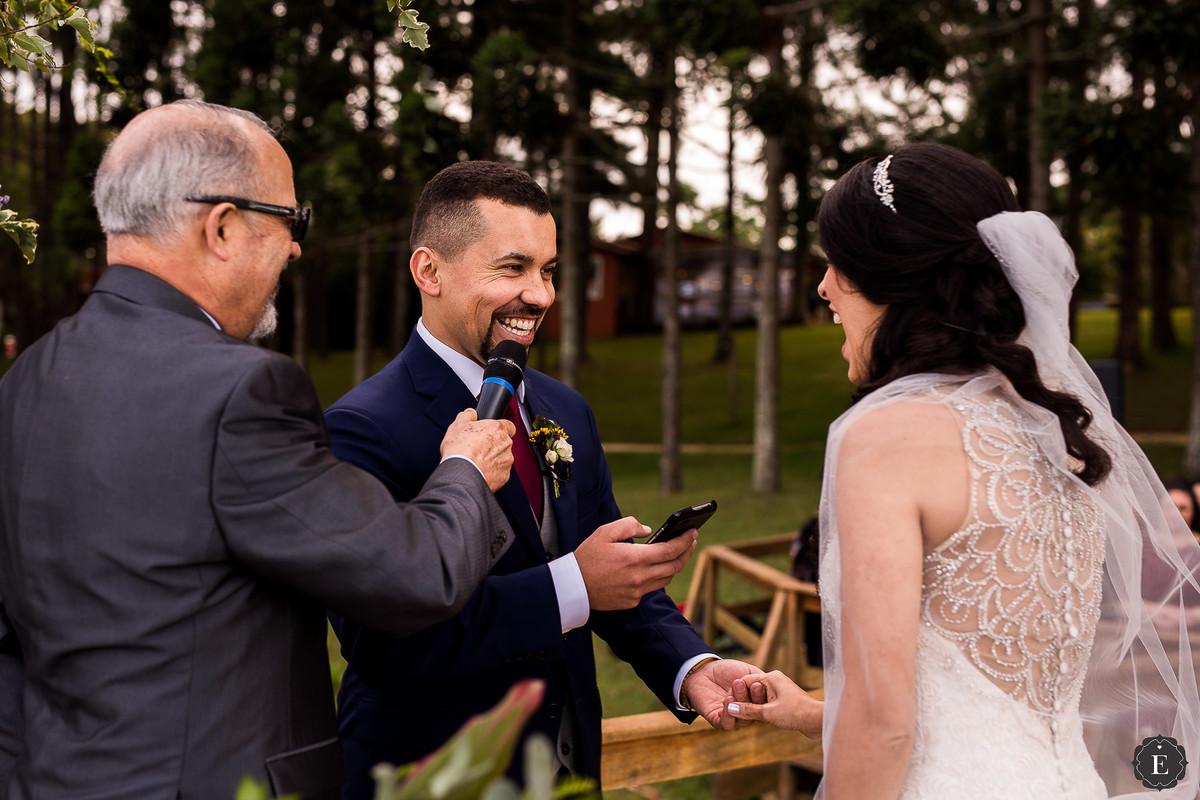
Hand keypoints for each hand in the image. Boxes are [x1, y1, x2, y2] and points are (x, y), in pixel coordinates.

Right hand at [440, 409, 515, 492]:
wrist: (462, 473)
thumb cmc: (460, 449)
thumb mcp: (458, 424)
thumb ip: (467, 415)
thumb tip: (471, 413)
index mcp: (497, 429)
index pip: (509, 425)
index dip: (500, 428)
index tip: (492, 432)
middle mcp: (506, 444)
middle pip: (504, 442)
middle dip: (495, 444)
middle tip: (480, 447)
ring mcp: (506, 460)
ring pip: (503, 457)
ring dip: (494, 458)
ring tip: (478, 460)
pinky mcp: (504, 475)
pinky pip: (500, 471)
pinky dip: (493, 471)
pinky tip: (480, 470)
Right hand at [574, 517, 695, 609]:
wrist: (573, 587)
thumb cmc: (587, 557)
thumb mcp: (605, 532)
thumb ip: (629, 525)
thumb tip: (648, 530)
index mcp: (635, 558)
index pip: (671, 550)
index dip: (685, 541)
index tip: (692, 532)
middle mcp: (640, 577)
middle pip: (675, 566)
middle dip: (686, 552)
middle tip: (691, 542)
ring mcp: (637, 592)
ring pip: (666, 578)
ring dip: (674, 566)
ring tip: (676, 554)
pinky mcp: (632, 601)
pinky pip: (650, 588)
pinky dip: (656, 577)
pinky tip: (653, 568)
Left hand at [682, 658, 761, 729]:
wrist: (704, 670)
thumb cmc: (727, 671)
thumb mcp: (749, 671)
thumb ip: (762, 679)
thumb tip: (775, 687)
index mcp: (755, 703)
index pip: (764, 705)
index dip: (764, 696)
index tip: (761, 684)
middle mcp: (746, 713)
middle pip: (755, 714)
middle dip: (755, 700)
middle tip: (754, 686)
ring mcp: (732, 718)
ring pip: (743, 719)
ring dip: (741, 703)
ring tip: (736, 689)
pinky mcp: (717, 721)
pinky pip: (727, 724)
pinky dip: (729, 714)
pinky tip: (728, 700)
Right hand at [723, 670, 822, 736]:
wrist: (818, 721)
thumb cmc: (795, 713)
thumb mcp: (767, 713)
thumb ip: (747, 710)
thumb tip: (730, 709)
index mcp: (771, 677)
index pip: (745, 681)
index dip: (736, 694)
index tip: (728, 705)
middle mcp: (775, 681)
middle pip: (752, 690)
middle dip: (744, 701)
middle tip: (736, 713)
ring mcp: (781, 690)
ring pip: (759, 698)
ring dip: (754, 708)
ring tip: (748, 719)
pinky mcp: (785, 701)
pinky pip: (767, 704)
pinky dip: (762, 711)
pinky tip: (759, 721)